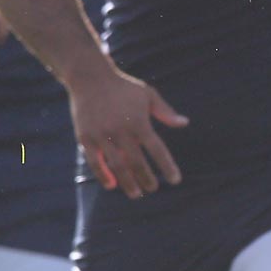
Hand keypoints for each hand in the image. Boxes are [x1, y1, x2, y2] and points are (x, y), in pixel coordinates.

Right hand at [66, 64, 187, 197]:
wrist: (89, 77)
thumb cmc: (123, 87)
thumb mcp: (147, 94)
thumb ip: (165, 111)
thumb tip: (184, 123)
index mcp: (139, 122)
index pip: (157, 150)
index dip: (167, 167)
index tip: (175, 180)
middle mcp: (121, 131)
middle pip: (137, 163)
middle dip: (147, 179)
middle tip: (153, 188)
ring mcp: (102, 135)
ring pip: (117, 166)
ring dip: (128, 183)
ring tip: (136, 194)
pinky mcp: (85, 137)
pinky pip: (95, 162)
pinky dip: (103, 176)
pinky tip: (112, 185)